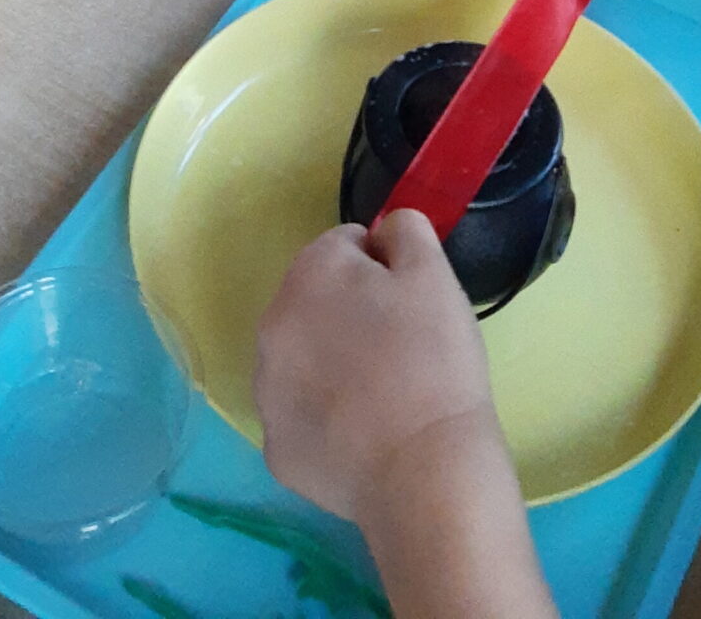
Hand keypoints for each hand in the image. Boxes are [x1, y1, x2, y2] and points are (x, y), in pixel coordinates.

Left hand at [256, 214, 501, 527]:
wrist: (426, 470)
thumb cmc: (433, 362)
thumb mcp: (434, 273)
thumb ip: (405, 230)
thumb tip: (384, 232)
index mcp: (308, 274)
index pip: (345, 248)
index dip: (384, 269)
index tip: (411, 304)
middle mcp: (271, 326)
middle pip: (316, 303)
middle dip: (351, 315)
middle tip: (401, 349)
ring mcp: (267, 394)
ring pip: (303, 360)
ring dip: (332, 365)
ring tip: (383, 395)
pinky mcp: (276, 449)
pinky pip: (303, 419)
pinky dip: (327, 422)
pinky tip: (365, 436)